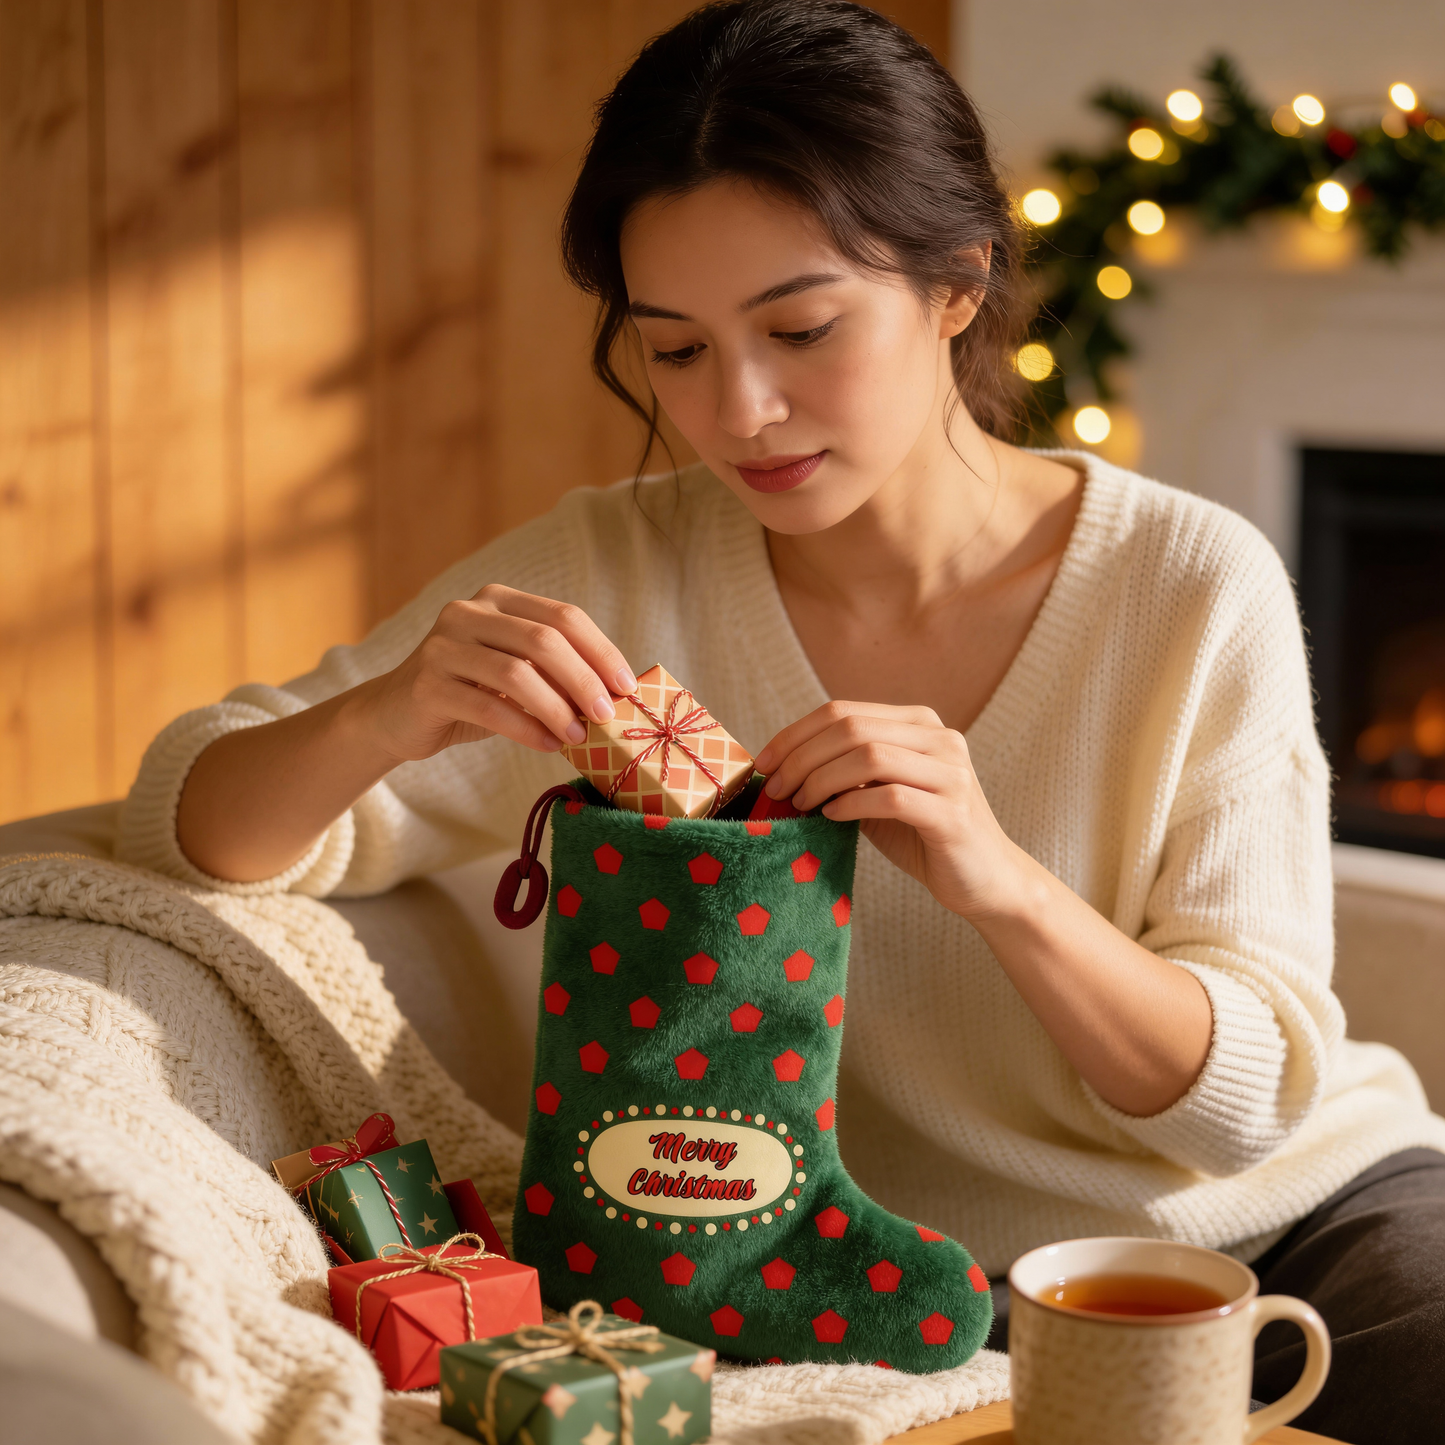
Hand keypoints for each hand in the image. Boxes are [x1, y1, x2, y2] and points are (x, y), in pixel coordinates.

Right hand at [356, 586, 636, 763]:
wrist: (395, 716)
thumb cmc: (470, 694)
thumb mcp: (515, 674)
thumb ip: (555, 672)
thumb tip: (616, 694)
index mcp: (498, 598)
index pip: (562, 616)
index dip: (600, 650)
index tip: (627, 686)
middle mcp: (468, 612)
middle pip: (543, 641)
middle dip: (583, 680)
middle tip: (608, 715)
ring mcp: (443, 646)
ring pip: (516, 674)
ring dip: (556, 709)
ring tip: (578, 737)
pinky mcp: (426, 684)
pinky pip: (488, 708)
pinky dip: (525, 729)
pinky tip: (547, 746)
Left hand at [754, 701, 1024, 919]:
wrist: (984, 881)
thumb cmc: (922, 835)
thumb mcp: (879, 792)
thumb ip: (845, 771)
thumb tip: (782, 764)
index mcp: (919, 723)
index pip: (843, 710)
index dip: (795, 733)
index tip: (765, 762)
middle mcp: (940, 738)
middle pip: (851, 728)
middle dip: (802, 756)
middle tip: (777, 787)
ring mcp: (951, 773)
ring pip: (870, 755)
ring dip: (822, 779)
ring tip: (801, 804)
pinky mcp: (953, 814)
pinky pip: (890, 796)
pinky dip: (851, 803)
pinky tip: (832, 816)